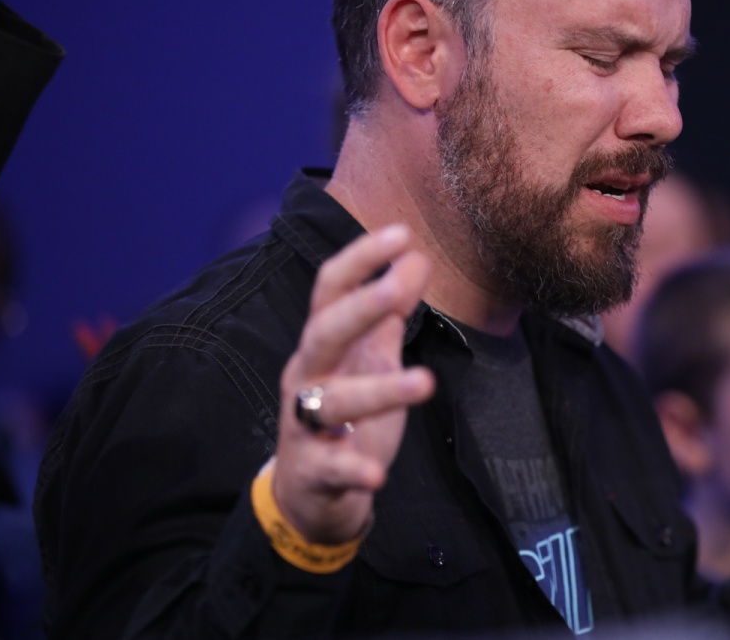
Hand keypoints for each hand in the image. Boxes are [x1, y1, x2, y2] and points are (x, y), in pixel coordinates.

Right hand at [272, 225, 435, 544]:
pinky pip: (331, 468)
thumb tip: (418, 257)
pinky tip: (377, 472)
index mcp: (322, 345)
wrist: (310, 496)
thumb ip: (390, 312)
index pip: (331, 289)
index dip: (362, 259)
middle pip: (324, 333)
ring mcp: (303, 426)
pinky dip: (353, 469)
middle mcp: (307, 378)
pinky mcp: (313, 473)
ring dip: (379, 391)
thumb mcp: (369, 358)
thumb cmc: (345, 418)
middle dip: (359, 309)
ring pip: (332, 402)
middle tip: (399, 288)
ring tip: (426, 384)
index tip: (403, 234)